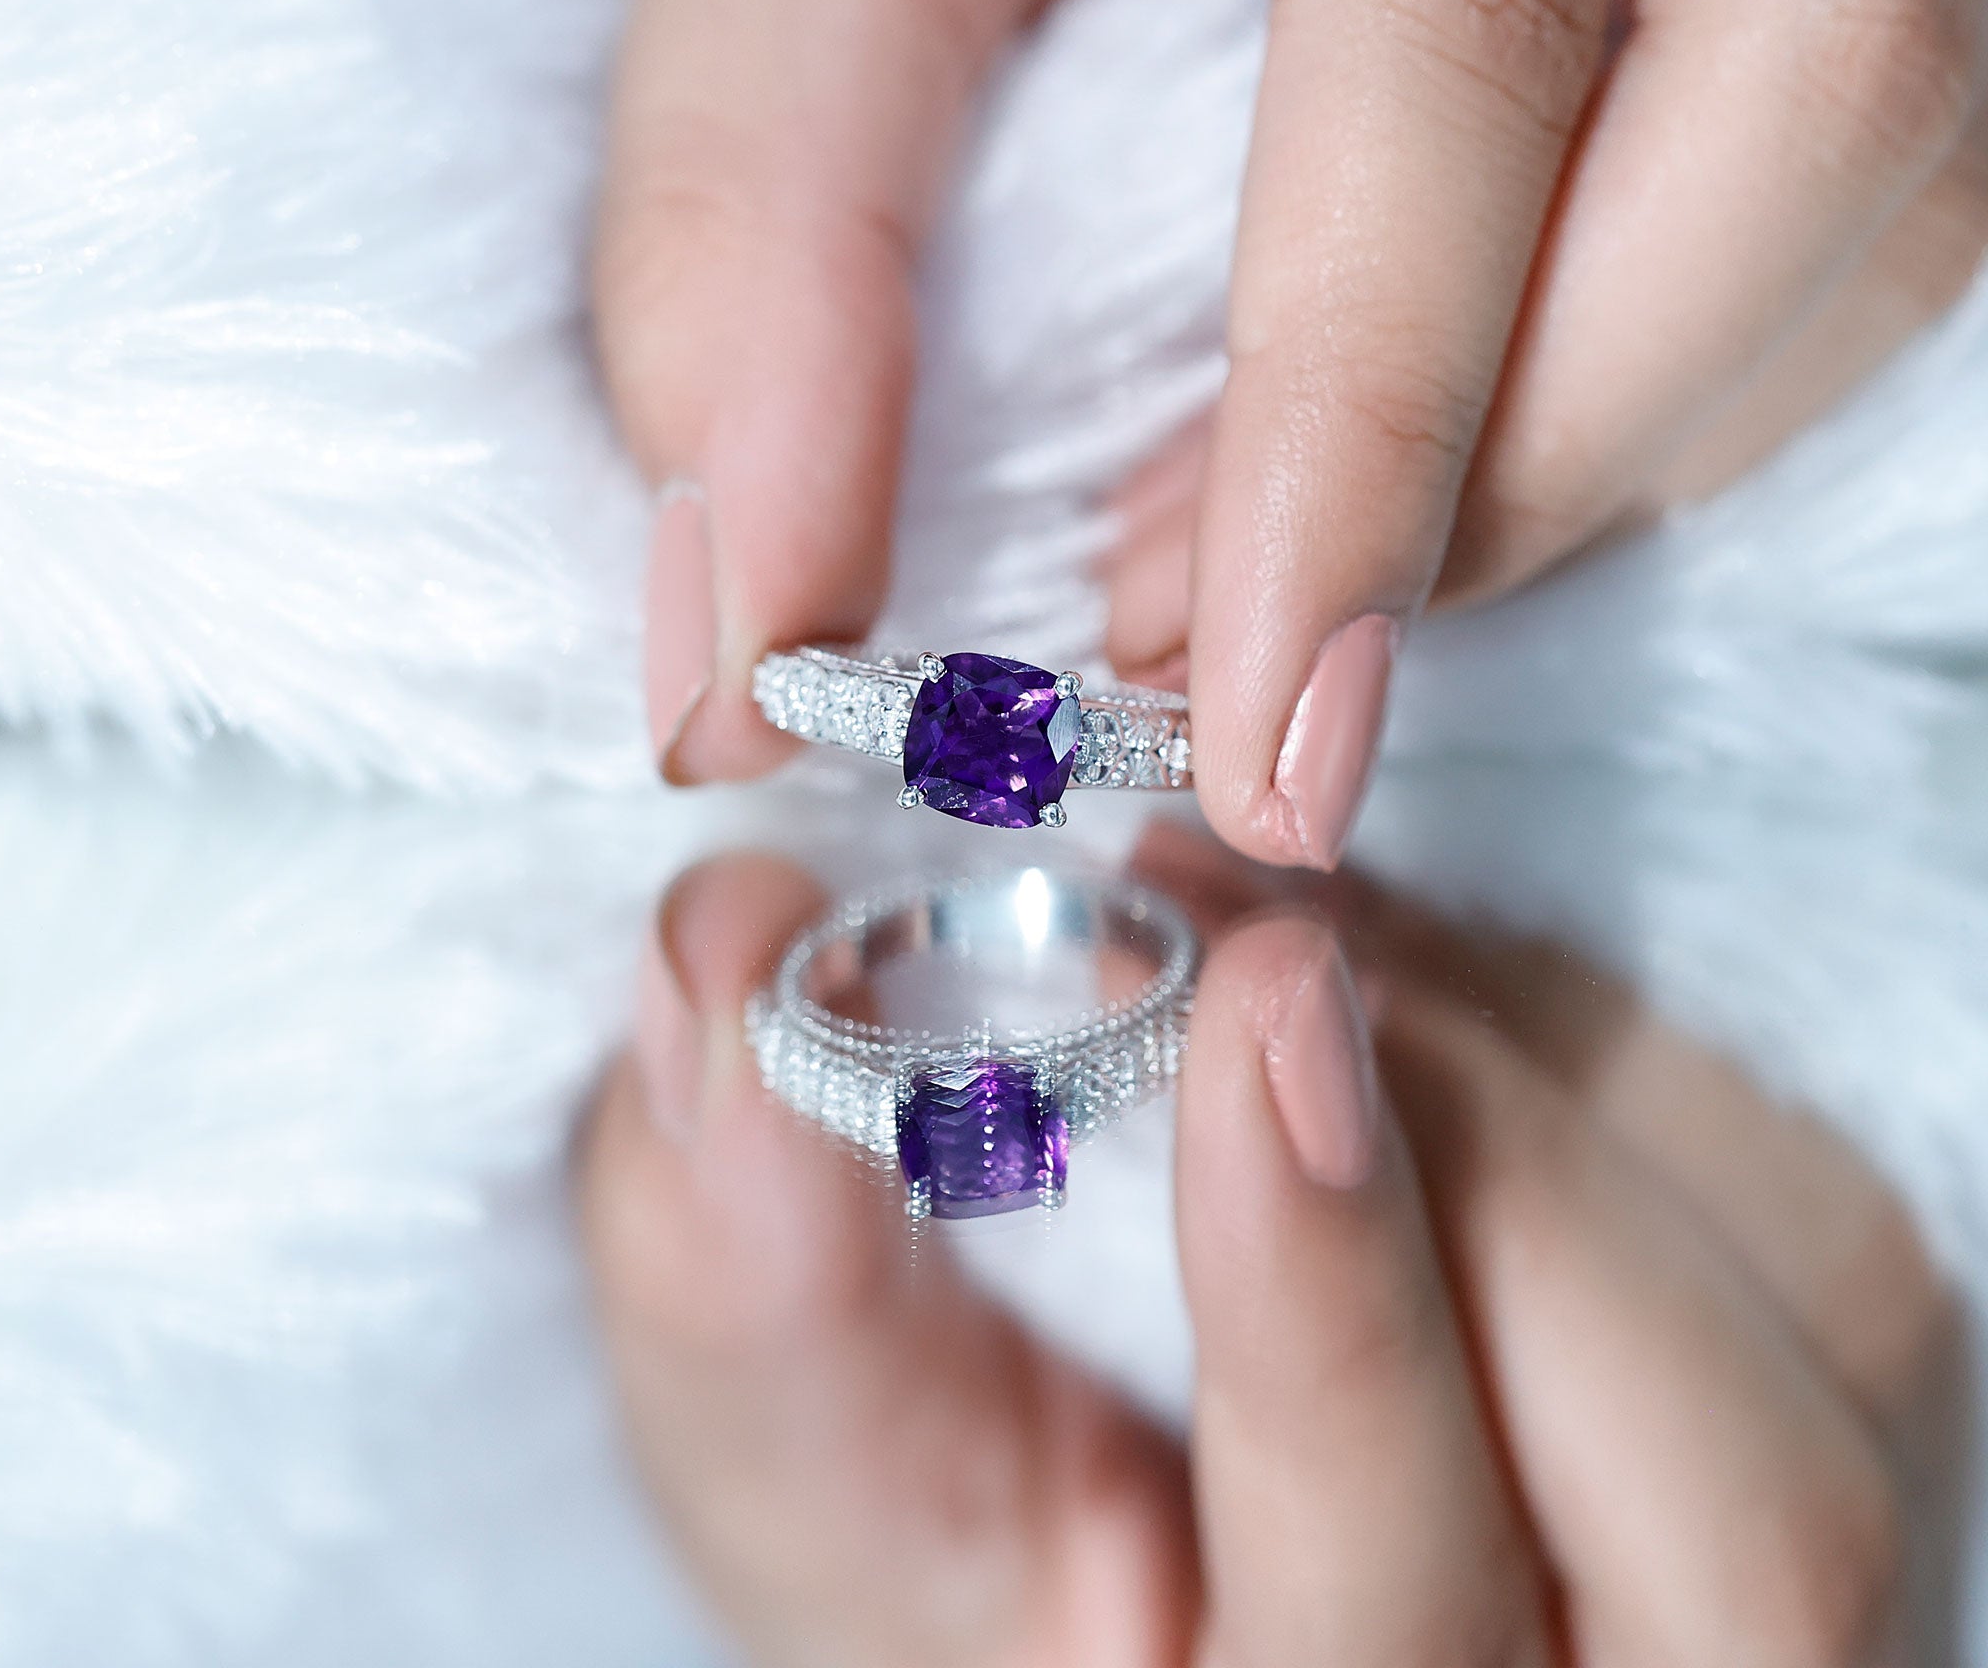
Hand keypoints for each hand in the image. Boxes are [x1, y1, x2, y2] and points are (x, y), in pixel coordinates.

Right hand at [580, 825, 1951, 1665]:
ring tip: (1289, 959)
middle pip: (1736, 1522)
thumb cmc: (963, 1551)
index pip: (1403, 1640)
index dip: (1336, 1320)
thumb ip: (754, 1263)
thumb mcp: (815, 1459)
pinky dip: (1608, 1042)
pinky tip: (1400, 1002)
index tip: (1243, 997)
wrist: (1149, 1548)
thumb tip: (724, 961)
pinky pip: (1807, 1190)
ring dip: (1538, 1070)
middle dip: (1481, 1165)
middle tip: (1250, 948)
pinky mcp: (1809, 1389)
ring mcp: (1755, 1567)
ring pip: (1822, 1314)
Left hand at [597, 0, 1987, 866]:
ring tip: (1322, 554)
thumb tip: (750, 609)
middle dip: (1520, 461)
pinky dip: (1660, 374)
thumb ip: (769, 189)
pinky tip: (1471, 421)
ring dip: (1599, 439)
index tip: (1259, 727)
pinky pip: (1890, 177)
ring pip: (1893, 154)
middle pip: (1808, 75)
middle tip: (1259, 668)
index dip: (1370, 409)